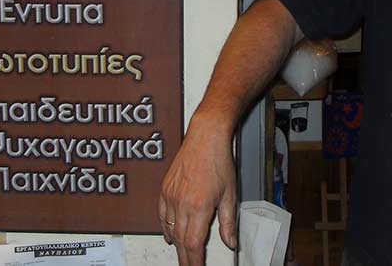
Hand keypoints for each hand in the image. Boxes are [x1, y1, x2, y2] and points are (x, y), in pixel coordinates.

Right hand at [159, 112, 237, 264]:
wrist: (205, 137)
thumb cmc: (219, 160)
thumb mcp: (230, 193)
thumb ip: (228, 222)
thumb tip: (230, 242)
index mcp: (199, 206)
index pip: (193, 244)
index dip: (194, 261)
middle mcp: (181, 203)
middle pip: (180, 241)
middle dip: (185, 258)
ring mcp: (170, 196)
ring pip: (169, 229)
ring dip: (176, 244)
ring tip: (182, 255)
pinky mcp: (164, 189)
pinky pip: (161, 215)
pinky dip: (165, 228)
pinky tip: (170, 234)